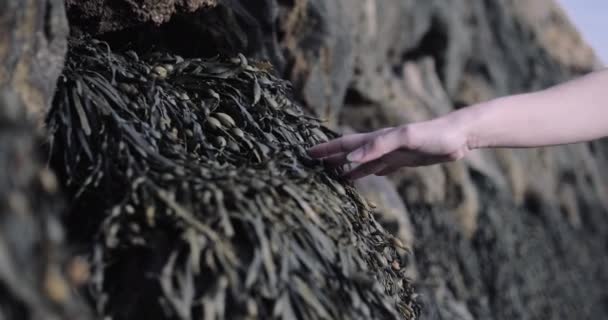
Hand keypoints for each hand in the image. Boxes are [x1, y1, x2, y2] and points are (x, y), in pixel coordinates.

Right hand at [307, 117, 469, 179]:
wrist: (458, 136)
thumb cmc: (433, 134)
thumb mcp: (406, 138)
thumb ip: (379, 146)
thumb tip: (352, 159)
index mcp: (377, 139)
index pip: (345, 144)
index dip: (326, 149)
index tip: (307, 153)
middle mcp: (380, 146)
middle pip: (349, 153)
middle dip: (330, 159)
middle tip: (312, 167)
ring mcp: (391, 154)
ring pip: (361, 162)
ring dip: (345, 168)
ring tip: (331, 176)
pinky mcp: (403, 161)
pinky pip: (378, 168)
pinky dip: (366, 172)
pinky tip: (363, 176)